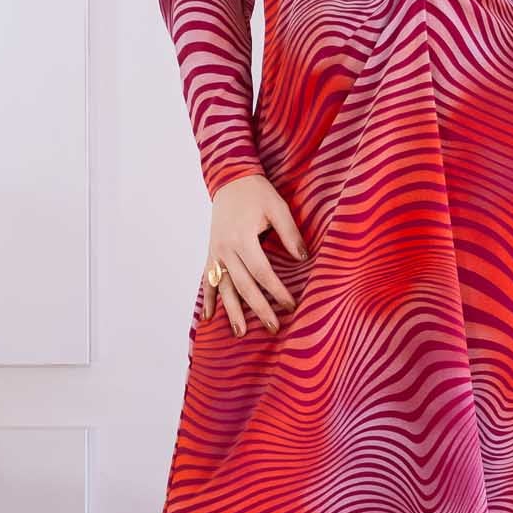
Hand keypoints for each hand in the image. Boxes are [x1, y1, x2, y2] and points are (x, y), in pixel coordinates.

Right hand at [203, 174, 305, 334]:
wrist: (230, 179)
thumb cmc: (257, 192)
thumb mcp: (278, 207)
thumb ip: (290, 233)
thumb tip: (304, 258)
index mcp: (243, 238)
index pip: (262, 272)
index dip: (277, 291)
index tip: (291, 305)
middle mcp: (225, 249)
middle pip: (244, 286)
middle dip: (259, 309)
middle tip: (274, 328)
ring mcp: (215, 253)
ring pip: (224, 288)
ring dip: (232, 312)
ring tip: (240, 332)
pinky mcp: (211, 253)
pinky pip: (208, 281)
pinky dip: (208, 299)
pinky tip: (209, 317)